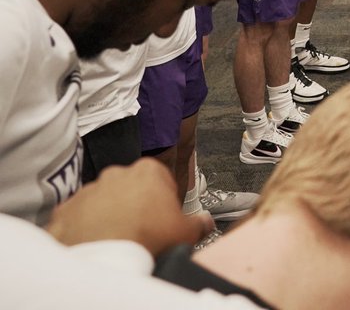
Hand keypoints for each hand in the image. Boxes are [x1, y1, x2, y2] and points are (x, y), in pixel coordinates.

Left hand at [46, 159, 211, 255]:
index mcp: (148, 171)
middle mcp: (116, 174)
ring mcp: (88, 190)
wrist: (104, 258)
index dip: (164, 200)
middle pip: (129, 187)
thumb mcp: (186, 230)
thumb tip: (205, 223)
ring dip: (108, 214)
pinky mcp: (66, 209)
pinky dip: (85, 226)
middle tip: (141, 229)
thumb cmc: (146, 237)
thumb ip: (200, 223)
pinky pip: (78, 216)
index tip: (163, 216)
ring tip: (117, 238)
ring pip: (102, 201)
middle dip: (134, 203)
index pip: (160, 179)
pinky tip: (97, 242)